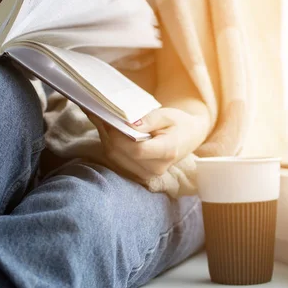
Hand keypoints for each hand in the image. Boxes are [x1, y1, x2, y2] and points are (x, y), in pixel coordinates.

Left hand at [87, 108, 207, 179]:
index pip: (136, 150)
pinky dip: (108, 143)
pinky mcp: (137, 174)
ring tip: (99, 119)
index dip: (119, 136)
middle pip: (121, 154)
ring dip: (105, 138)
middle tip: (98, 113)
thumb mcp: (168, 115)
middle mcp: (156, 168)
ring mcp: (146, 174)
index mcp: (167, 152)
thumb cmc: (179, 124)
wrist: (188, 138)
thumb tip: (129, 123)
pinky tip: (105, 130)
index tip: (109, 119)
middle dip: (107, 133)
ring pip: (114, 157)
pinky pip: (116, 159)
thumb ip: (149, 120)